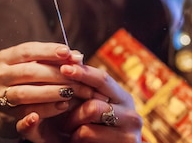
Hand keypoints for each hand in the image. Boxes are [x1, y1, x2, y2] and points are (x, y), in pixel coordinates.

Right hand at [0, 42, 92, 137]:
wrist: (9, 107)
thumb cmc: (30, 79)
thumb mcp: (38, 65)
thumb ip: (56, 59)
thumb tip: (77, 56)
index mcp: (6, 57)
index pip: (27, 50)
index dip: (48, 51)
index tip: (68, 53)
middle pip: (28, 72)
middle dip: (55, 74)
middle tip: (77, 77)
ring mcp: (0, 95)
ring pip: (25, 93)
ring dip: (51, 92)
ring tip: (71, 91)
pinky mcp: (6, 115)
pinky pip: (27, 112)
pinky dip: (47, 109)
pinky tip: (63, 105)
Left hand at [17, 63, 142, 142]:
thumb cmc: (96, 131)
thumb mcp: (94, 106)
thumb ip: (87, 87)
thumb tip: (74, 56)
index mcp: (124, 99)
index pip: (103, 79)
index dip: (83, 73)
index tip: (63, 68)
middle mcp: (132, 115)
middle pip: (93, 104)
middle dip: (71, 107)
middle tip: (59, 108)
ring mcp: (129, 135)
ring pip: (88, 125)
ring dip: (72, 125)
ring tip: (67, 129)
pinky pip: (87, 137)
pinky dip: (75, 139)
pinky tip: (74, 140)